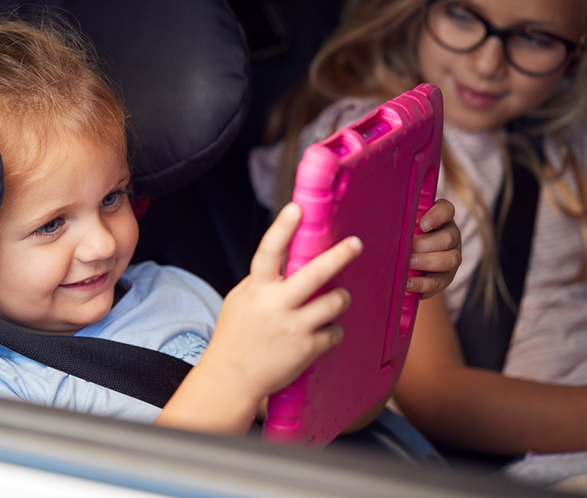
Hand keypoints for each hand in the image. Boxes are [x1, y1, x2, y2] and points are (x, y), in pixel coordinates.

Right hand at [199, 202, 362, 405]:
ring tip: (338, 299)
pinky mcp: (306, 349)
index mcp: (257, 289)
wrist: (231, 378)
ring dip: (341, 298)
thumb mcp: (239, 302)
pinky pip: (334, 331)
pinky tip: (322, 332)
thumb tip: (283, 261)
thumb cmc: (234, 337)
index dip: (283, 228)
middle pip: (315, 273)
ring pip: (334, 302)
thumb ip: (260, 282)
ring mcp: (293, 327)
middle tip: (355, 244)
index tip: (297, 208)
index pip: (269, 251)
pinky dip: (332, 330)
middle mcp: (275, 305)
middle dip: (339, 256)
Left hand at [408, 198, 461, 298]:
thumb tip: (380, 221)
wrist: (406, 265)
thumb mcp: (401, 228)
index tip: (422, 225)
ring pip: (450, 260)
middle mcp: (451, 237)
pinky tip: (408, 283)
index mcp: (441, 219)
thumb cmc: (402, 239)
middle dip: (426, 244)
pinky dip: (423, 284)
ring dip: (426, 262)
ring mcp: (452, 258)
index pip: (446, 210)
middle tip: (408, 249)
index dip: (437, 216)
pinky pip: (439, 282)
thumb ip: (398, 222)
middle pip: (448, 238)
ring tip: (408, 264)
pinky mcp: (446, 278)